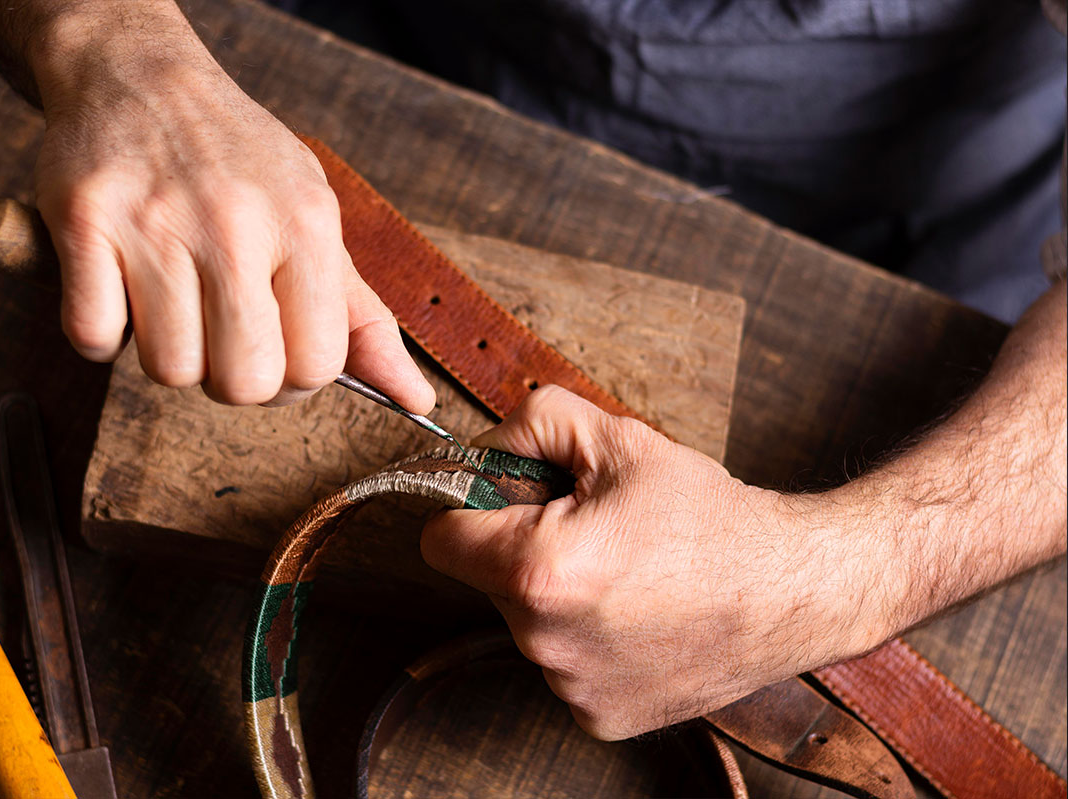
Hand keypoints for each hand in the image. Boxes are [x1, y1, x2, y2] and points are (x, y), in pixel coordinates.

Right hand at [26, 3, 433, 409]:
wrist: (140, 75)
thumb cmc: (239, 163)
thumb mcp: (317, 221)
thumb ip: (363, 318)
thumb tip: (416, 399)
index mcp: (306, 224)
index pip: (316, 366)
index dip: (294, 380)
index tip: (275, 350)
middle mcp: (235, 223)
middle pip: (243, 384)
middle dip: (232, 378)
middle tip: (220, 333)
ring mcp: (155, 222)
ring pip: (169, 370)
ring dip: (169, 353)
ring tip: (172, 301)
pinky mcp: (84, 222)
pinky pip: (92, 339)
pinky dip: (102, 334)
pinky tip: (121, 291)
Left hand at [422, 386, 892, 738]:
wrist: (793, 591)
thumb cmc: (712, 518)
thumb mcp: (618, 439)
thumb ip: (531, 423)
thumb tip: (480, 449)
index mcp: (538, 569)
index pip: (441, 538)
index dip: (471, 506)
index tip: (508, 499)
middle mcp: (544, 641)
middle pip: (485, 580)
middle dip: (521, 547)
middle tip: (590, 528)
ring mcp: (571, 687)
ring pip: (524, 624)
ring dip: (555, 595)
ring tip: (626, 572)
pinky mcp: (598, 716)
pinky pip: (561, 663)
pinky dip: (587, 637)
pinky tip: (638, 614)